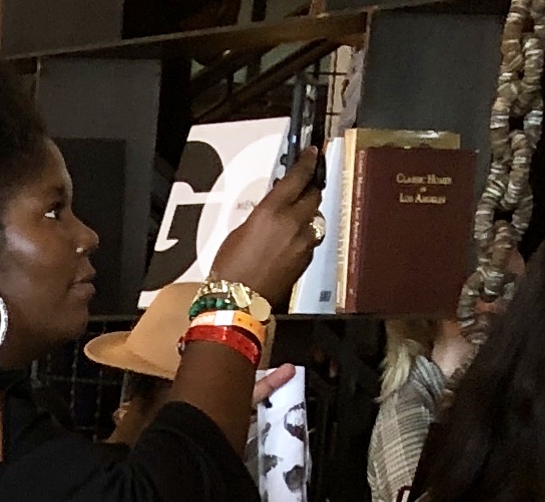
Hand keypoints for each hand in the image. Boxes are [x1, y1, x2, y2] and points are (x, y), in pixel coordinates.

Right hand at [214, 149, 324, 306]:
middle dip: (309, 191)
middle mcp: (293, 222)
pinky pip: (311, 241)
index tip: (313, 153)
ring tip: (295, 223)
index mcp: (272, 210)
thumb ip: (263, 216)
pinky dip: (304, 238)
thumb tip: (274, 209)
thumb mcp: (239, 232)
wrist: (237, 305)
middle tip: (303, 190)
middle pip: (314, 196)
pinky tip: (290, 246)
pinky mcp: (306, 260)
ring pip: (315, 219)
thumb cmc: (229, 270)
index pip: (298, 177)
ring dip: (307, 217)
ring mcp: (303, 242)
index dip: (308, 162)